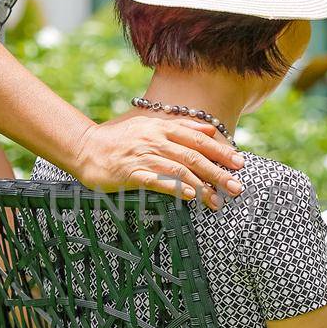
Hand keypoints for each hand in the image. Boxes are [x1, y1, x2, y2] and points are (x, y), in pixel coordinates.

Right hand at [73, 116, 245, 207]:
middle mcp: (156, 140)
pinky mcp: (131, 173)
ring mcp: (144, 157)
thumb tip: (211, 128)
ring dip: (201, 186)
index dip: (221, 151)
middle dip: (218, 172)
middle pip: (194, 156)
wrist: (87, 148)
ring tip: (217, 201)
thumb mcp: (152, 126)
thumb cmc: (122, 140)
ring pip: (179, 171)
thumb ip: (182, 126)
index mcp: (163, 128)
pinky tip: (190, 197)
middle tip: (237, 187)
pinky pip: (157, 181)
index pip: (199, 139)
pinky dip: (175, 188)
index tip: (240, 163)